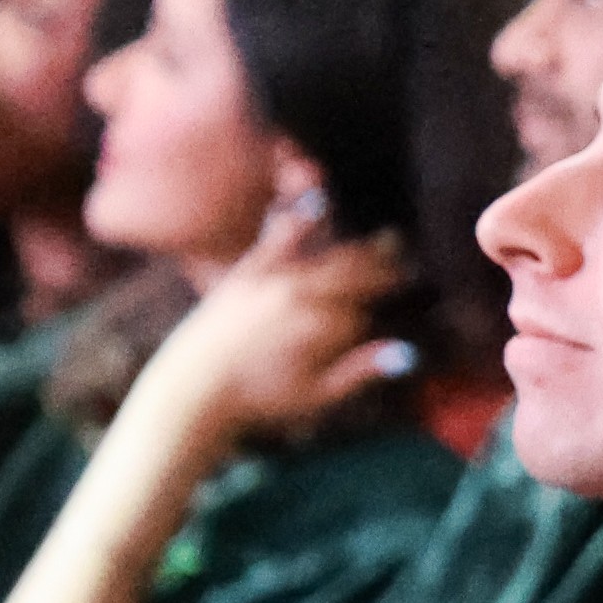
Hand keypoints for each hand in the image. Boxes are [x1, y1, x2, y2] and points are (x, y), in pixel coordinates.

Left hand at [150, 197, 412, 447]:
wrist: (193, 387)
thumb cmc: (258, 400)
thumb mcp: (315, 395)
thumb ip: (361, 371)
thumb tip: (409, 353)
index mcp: (322, 328)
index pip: (366, 311)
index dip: (384, 311)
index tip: (405, 302)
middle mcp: (302, 297)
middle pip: (356, 276)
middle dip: (385, 270)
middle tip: (408, 263)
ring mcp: (273, 280)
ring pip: (330, 257)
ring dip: (361, 250)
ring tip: (385, 241)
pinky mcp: (247, 272)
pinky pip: (280, 238)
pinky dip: (303, 221)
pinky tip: (321, 203)